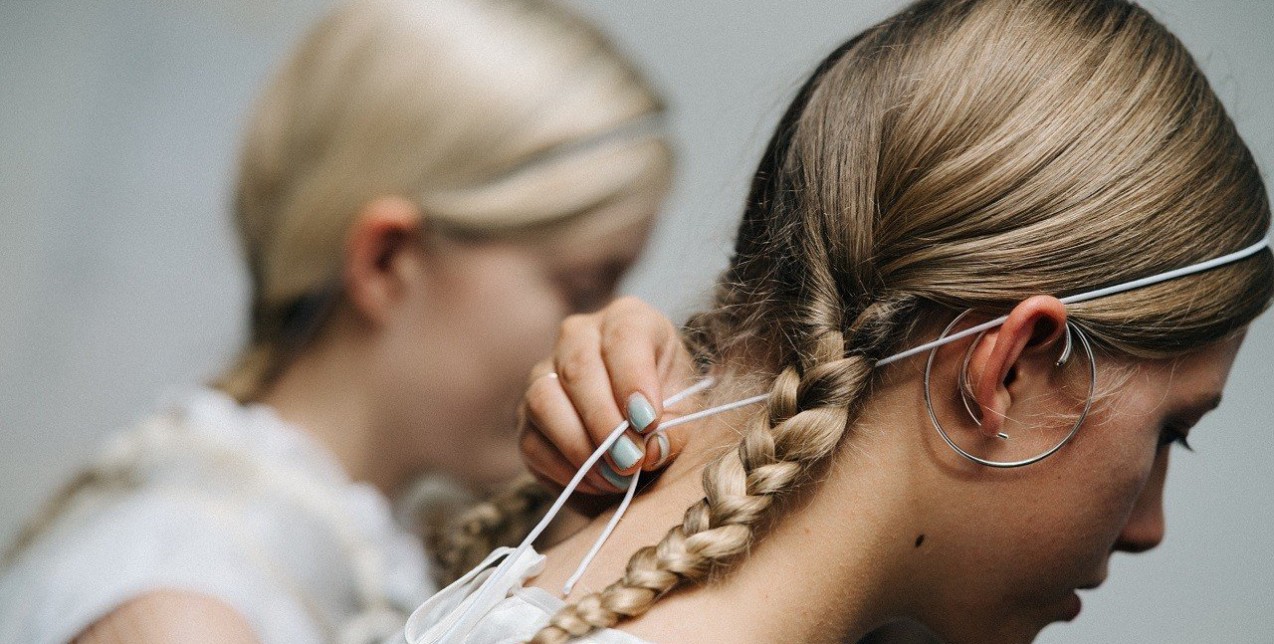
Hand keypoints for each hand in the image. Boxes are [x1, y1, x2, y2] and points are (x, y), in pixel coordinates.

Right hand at [518, 296, 697, 494]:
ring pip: (544, 401)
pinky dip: (566, 468)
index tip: (648, 422)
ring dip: (581, 447)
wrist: (641, 435)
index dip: (633, 381)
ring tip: (617, 477)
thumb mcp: (685, 415)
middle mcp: (579, 335)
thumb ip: (674, 431)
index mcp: (628, 319)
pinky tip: (598, 481)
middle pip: (578, 369)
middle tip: (632, 462)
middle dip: (605, 422)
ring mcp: (544, 372)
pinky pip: (532, 441)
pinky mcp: (525, 415)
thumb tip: (651, 450)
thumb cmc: (668, 411)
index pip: (623, 337)